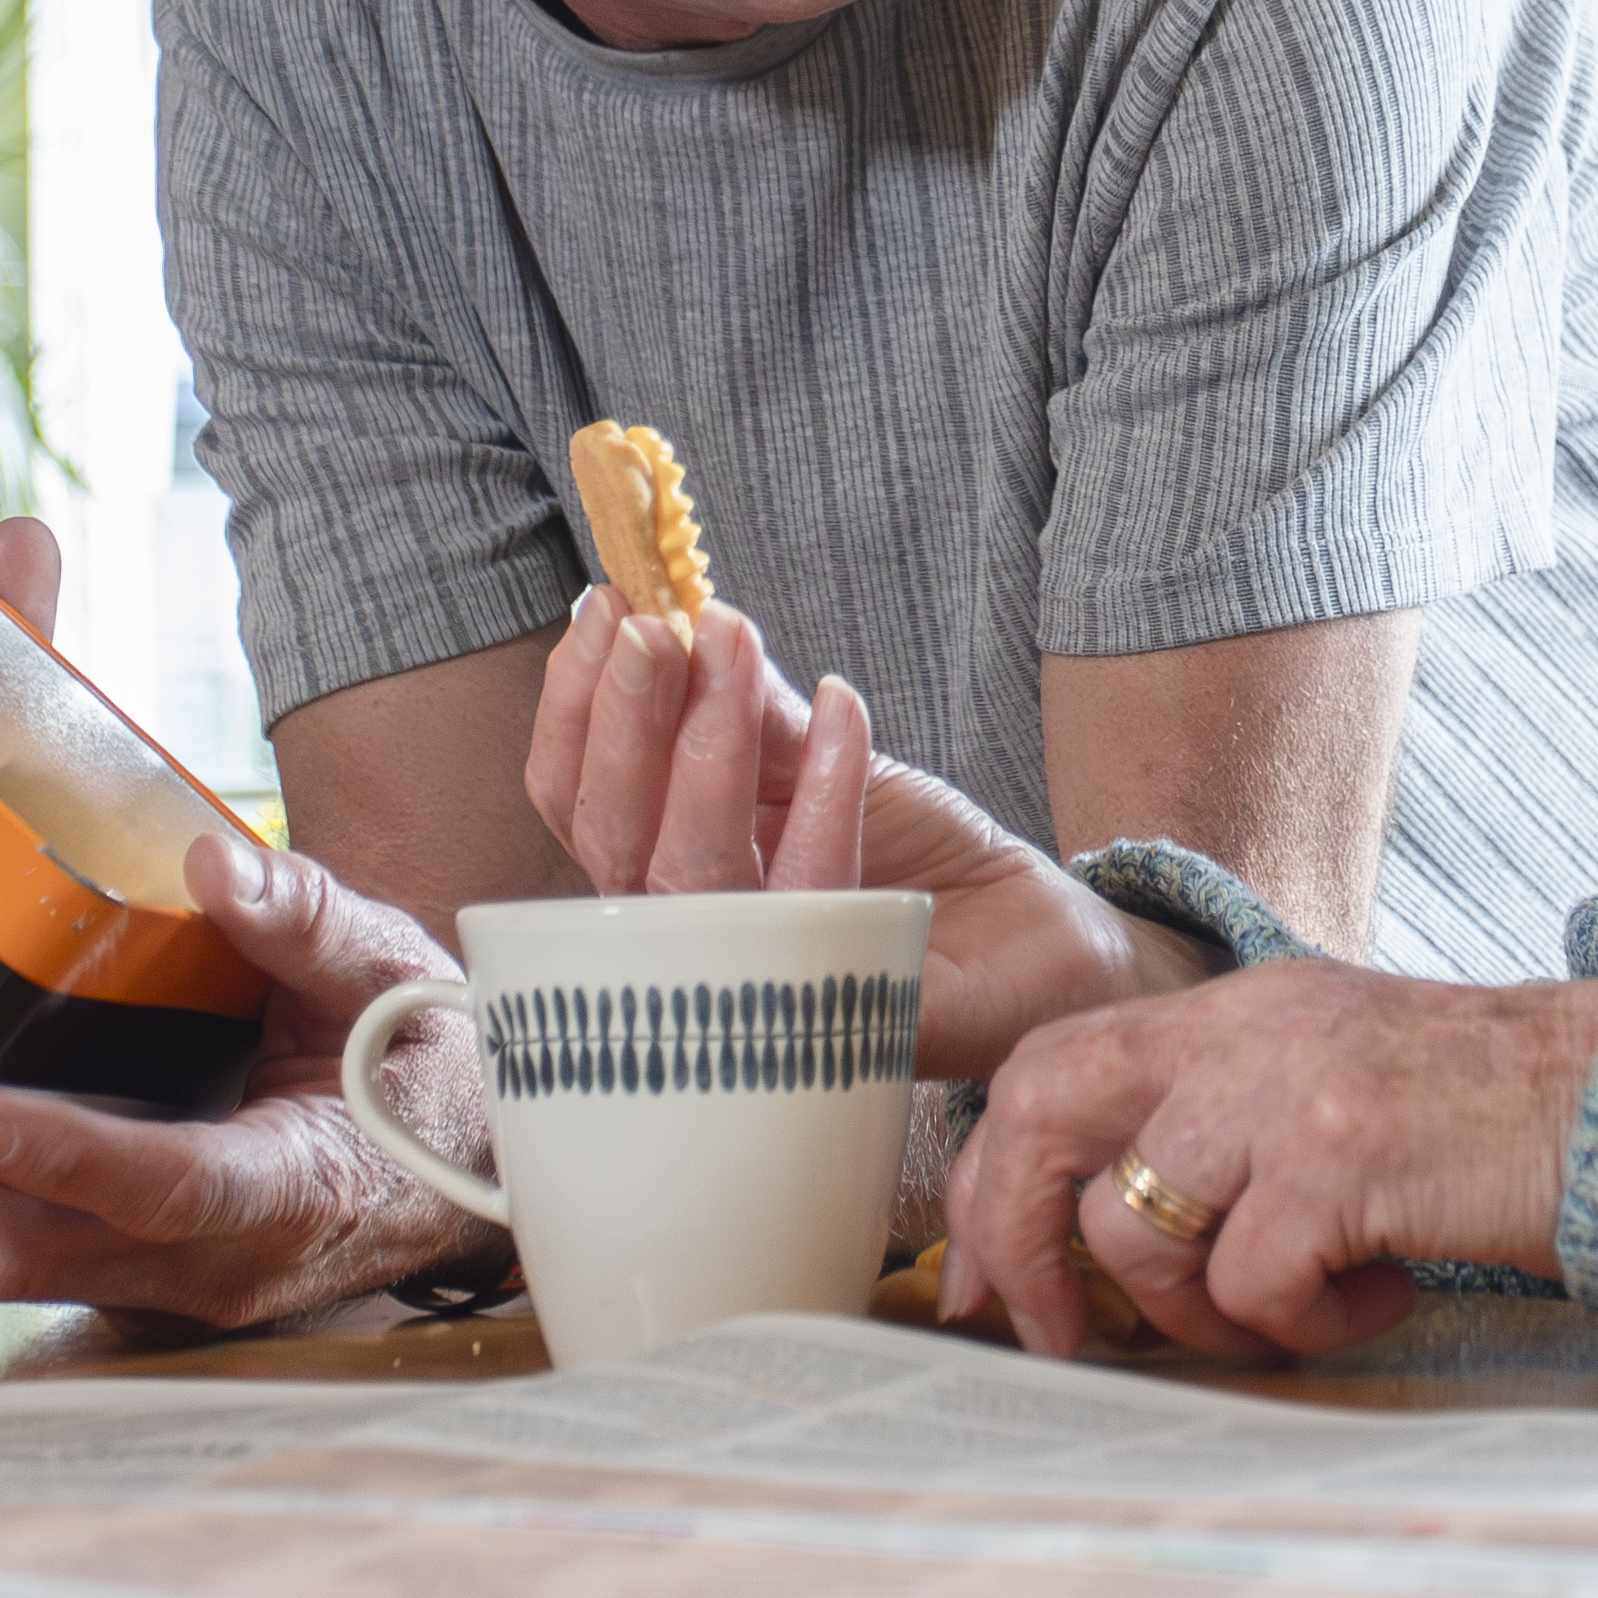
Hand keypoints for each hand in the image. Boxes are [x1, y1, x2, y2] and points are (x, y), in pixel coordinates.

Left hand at [0, 519, 495, 1323]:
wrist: (460, 1162)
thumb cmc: (425, 1067)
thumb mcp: (388, 973)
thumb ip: (302, 921)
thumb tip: (213, 863)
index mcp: (292, 1184)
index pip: (161, 1187)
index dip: (60, 1155)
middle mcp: (218, 1260)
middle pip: (43, 1249)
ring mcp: (170, 1282)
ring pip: (14, 1259)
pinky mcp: (134, 1274)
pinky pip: (26, 1249)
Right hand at [524, 585, 1204, 1077]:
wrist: (1023, 922)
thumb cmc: (909, 846)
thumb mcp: (813, 753)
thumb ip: (742, 705)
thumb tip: (678, 621)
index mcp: (665, 865)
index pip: (574, 798)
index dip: (574, 705)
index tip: (606, 607)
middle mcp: (691, 931)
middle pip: (610, 836)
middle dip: (626, 717)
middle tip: (659, 625)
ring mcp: (758, 971)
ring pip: (692, 870)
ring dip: (709, 740)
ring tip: (737, 643)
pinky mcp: (841, 990)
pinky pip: (815, 887)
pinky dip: (825, 784)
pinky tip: (839, 704)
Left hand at [944, 963, 1597, 1362]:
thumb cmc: (1489, 1119)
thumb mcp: (1335, 1078)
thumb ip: (1229, 1123)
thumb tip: (1112, 1234)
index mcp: (1234, 1008)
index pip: (1052, 1064)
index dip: (994, 1177)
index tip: (986, 1282)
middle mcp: (1244, 1029)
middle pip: (1043, 1107)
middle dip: (1019, 1240)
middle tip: (1055, 1336)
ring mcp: (1288, 1088)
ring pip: (1138, 1227)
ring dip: (1200, 1314)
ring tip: (1299, 1311)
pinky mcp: (1340, 1157)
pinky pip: (1251, 1281)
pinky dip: (1303, 1325)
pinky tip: (1379, 1297)